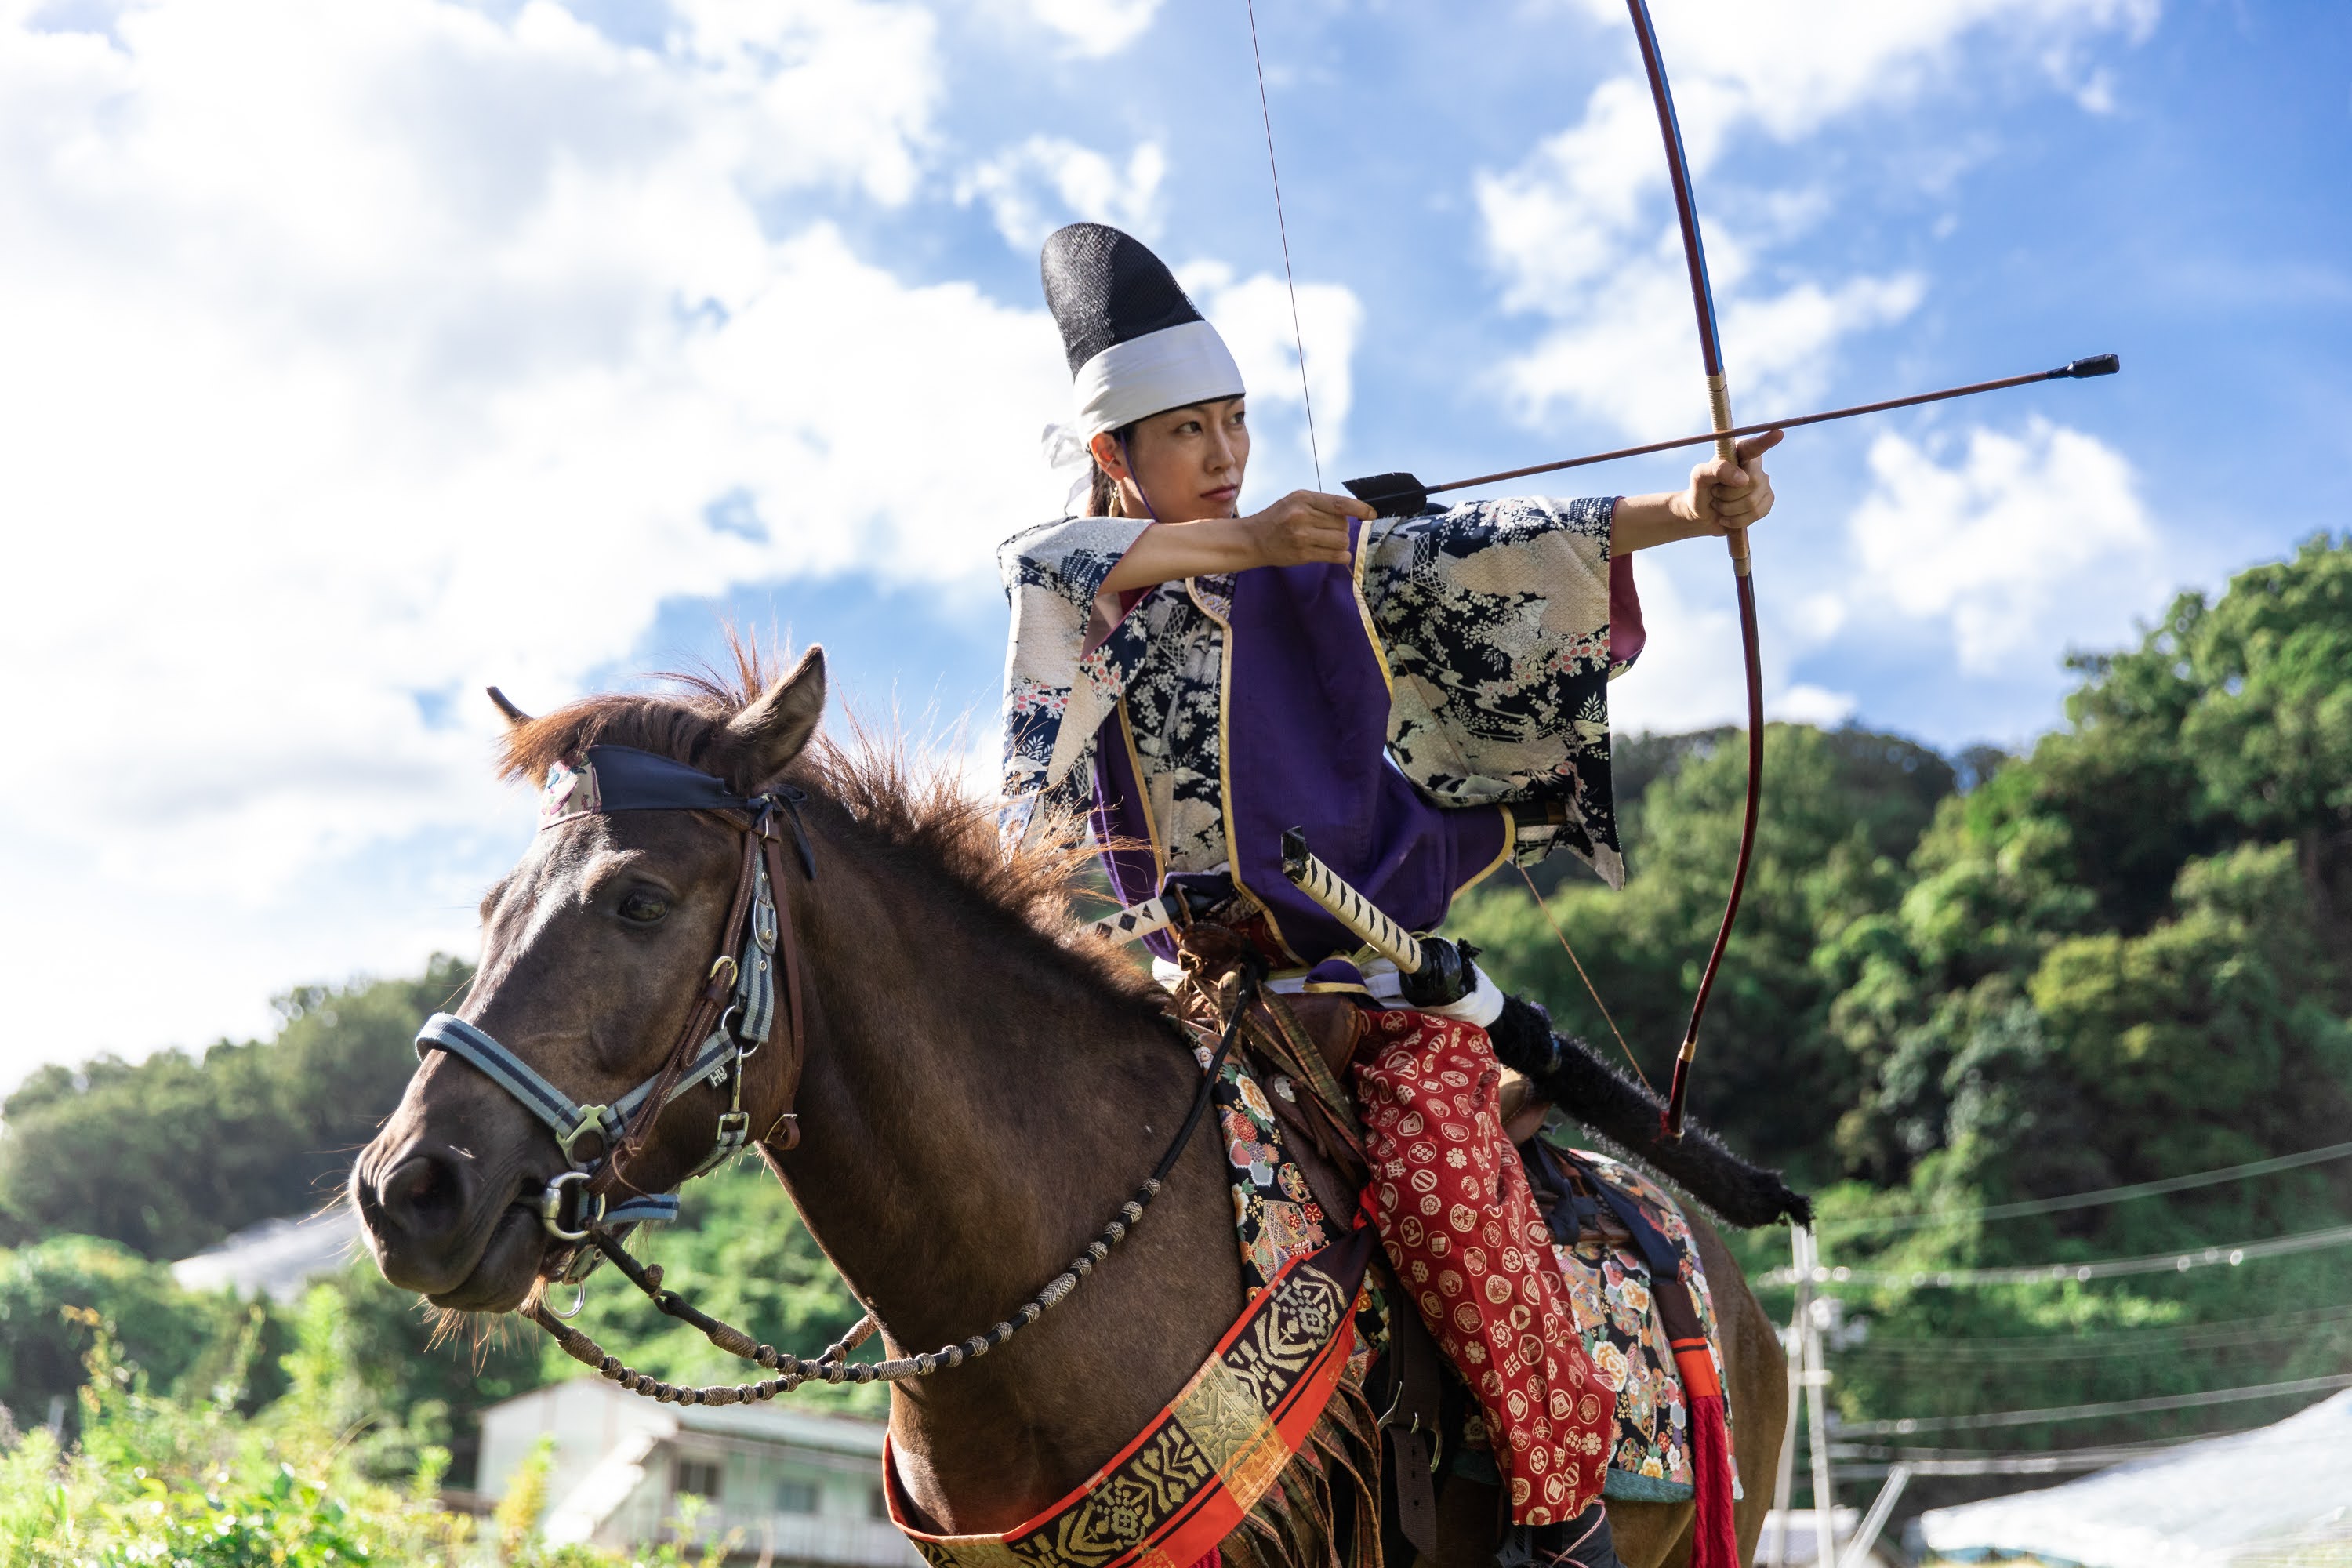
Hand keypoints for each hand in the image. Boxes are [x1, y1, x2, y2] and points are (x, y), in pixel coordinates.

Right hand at [1241, 490, 1369, 569]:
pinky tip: (1334, 554)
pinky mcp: (1303, 554)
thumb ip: (1321, 504)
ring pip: (1342, 540)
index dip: (1359, 509)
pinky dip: (1341, 556)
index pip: (1339, 503)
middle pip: (1342, 524)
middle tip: (1327, 530)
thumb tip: (1353, 513)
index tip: (1372, 514)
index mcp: (1303, 498)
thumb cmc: (1277, 518)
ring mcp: (1302, 536)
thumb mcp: (1296, 501)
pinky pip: (1335, 556)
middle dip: (1341, 528)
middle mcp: (1302, 516)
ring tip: (1328, 541)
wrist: (1253, 539)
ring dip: (1341, 543)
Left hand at [1675, 429, 1781, 534]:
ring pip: (1752, 501)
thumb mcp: (1698, 476)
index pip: (1754, 447)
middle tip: (1715, 493)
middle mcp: (1755, 465)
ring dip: (1728, 508)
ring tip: (1719, 504)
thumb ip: (1716, 470)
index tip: (1779, 434)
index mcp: (1739, 452)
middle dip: (1727, 493)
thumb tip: (1744, 479)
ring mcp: (1764, 483)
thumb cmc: (1700, 489)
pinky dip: (1736, 520)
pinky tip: (1727, 517)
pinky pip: (1756, 513)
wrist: (1702, 514)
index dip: (1766, 441)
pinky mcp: (1767, 501)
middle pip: (1752, 482)